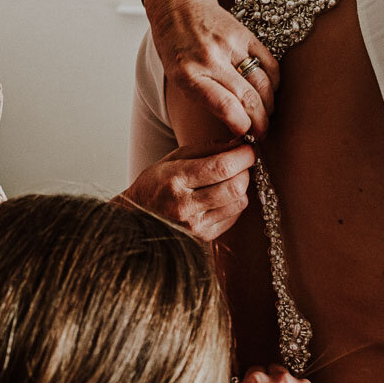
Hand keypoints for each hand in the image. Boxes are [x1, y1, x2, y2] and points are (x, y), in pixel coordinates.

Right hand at [119, 140, 253, 241]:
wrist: (136, 219)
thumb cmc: (155, 184)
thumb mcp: (173, 159)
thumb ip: (206, 149)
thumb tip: (239, 144)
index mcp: (174, 180)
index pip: (220, 167)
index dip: (242, 156)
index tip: (247, 149)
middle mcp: (184, 205)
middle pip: (234, 186)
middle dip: (245, 171)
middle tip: (242, 163)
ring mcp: (194, 225)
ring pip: (238, 203)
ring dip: (241, 187)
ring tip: (230, 179)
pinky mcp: (202, 238)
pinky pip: (233, 217)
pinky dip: (234, 203)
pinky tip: (222, 197)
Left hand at [145, 0, 277, 136]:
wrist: (179, 5)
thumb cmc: (175, 47)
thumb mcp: (177, 77)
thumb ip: (202, 98)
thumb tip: (234, 124)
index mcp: (188, 74)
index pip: (223, 105)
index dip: (241, 125)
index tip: (247, 135)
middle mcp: (210, 59)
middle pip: (248, 98)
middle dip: (261, 122)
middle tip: (263, 134)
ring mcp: (230, 44)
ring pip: (263, 83)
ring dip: (269, 104)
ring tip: (267, 115)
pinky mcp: (245, 34)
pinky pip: (269, 63)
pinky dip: (274, 82)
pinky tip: (271, 91)